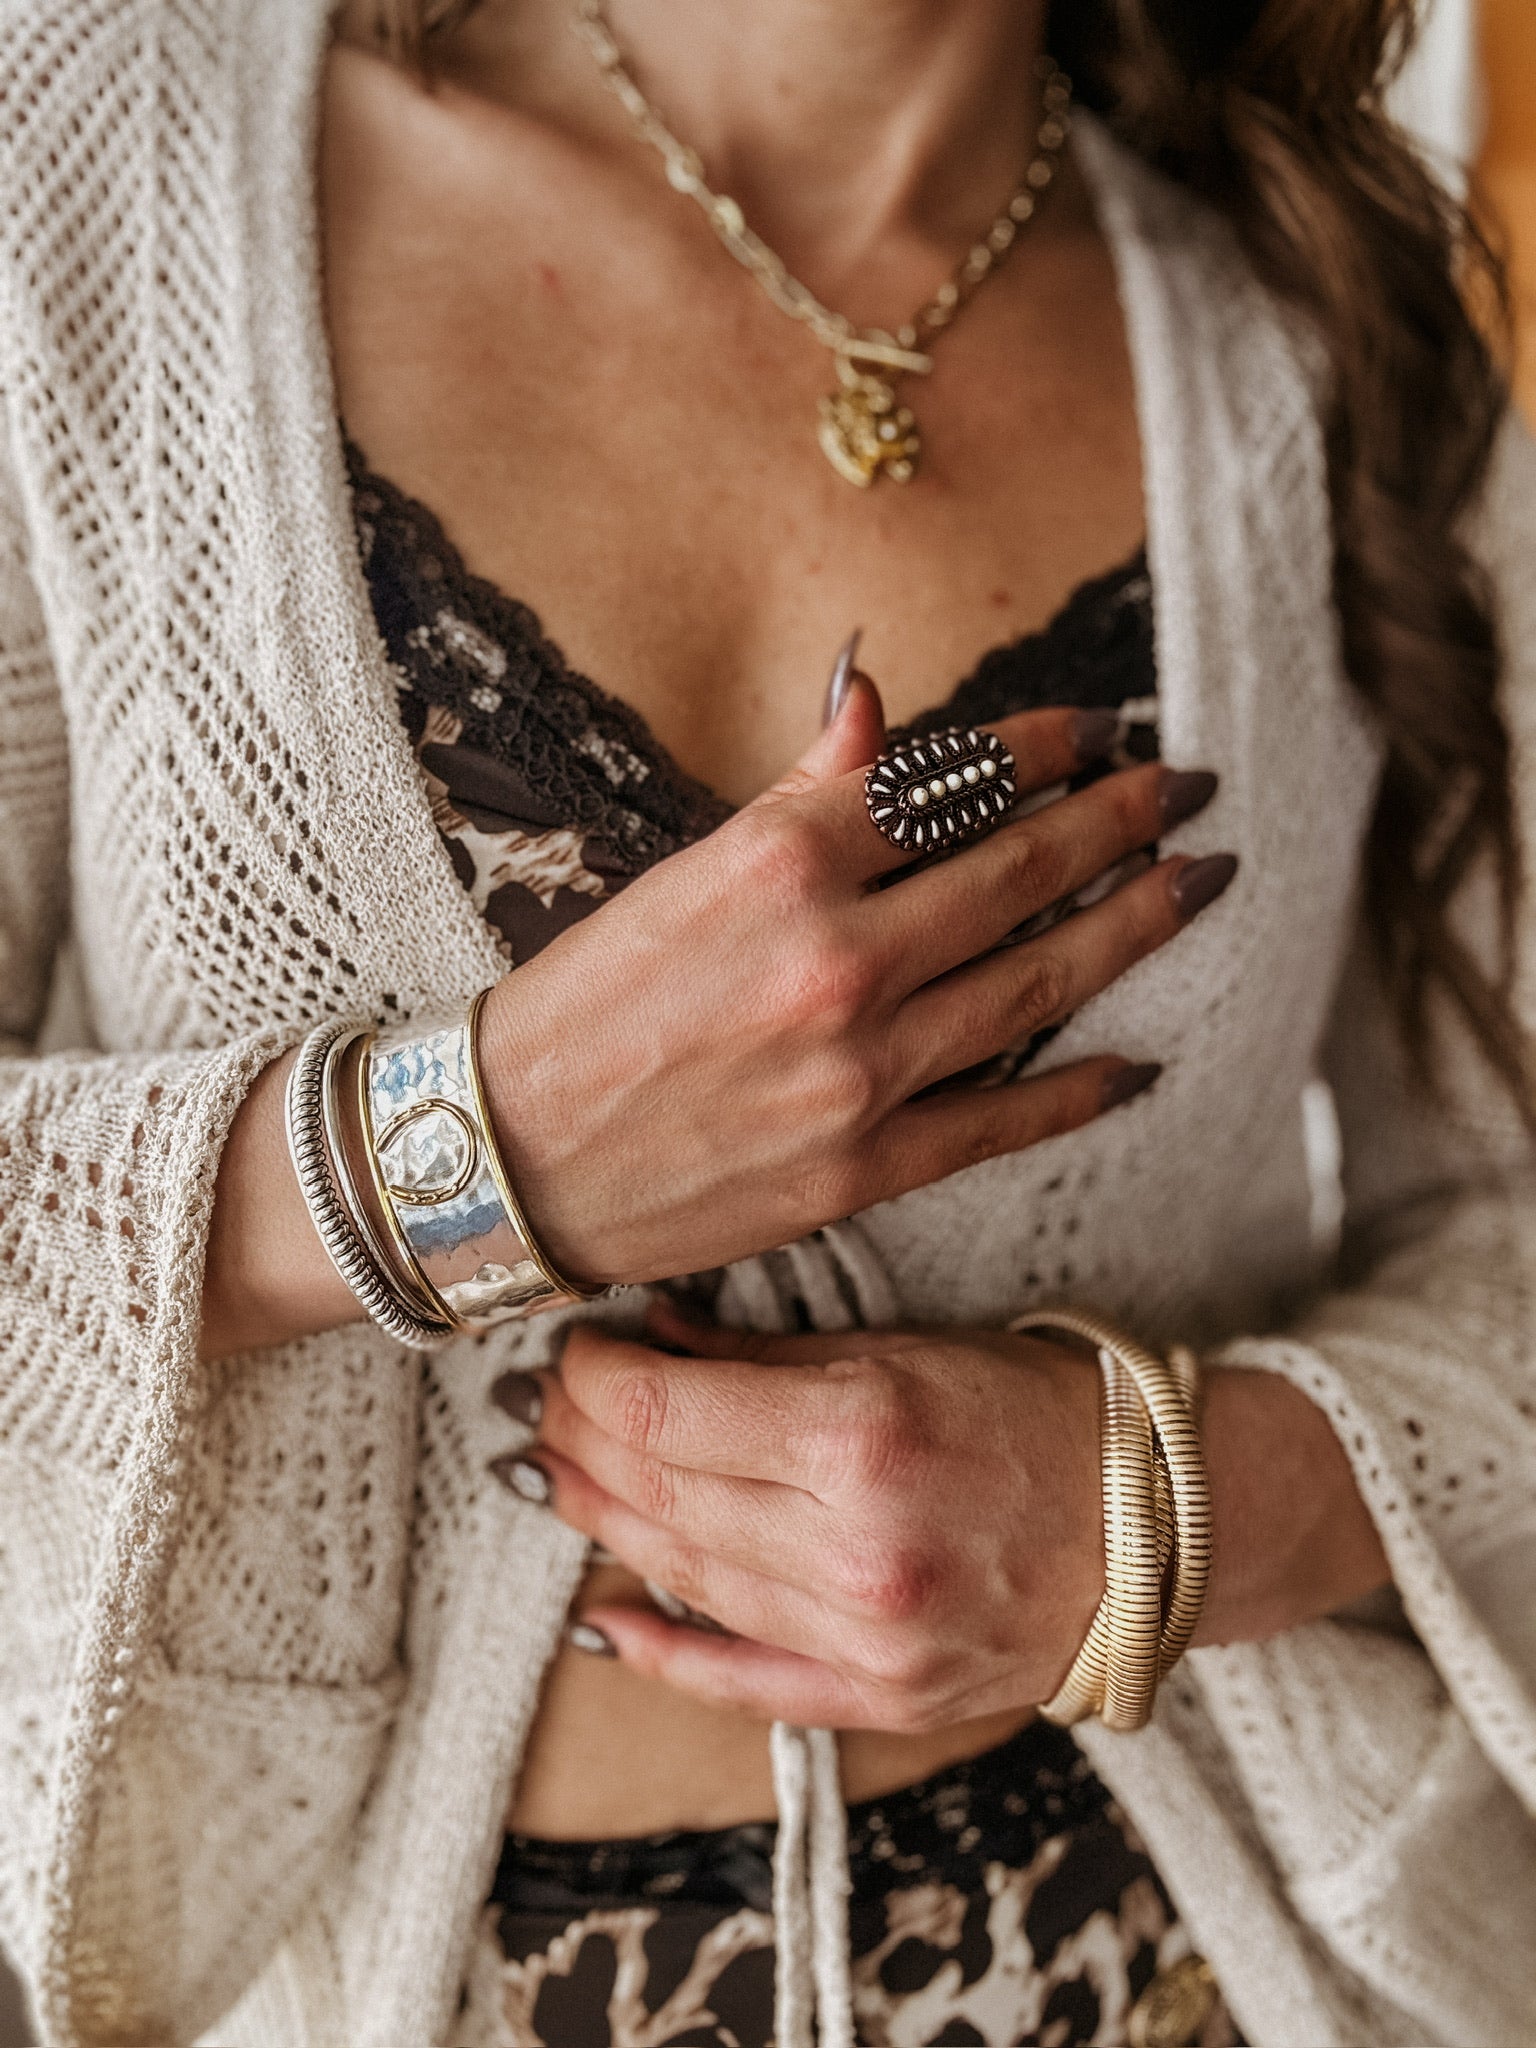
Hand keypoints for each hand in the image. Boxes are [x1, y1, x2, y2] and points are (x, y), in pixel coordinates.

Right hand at [478, 668, 1232, 1287]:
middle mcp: (835, 958)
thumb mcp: (680, 871)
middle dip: (1119, 821)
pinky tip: (1139, 1061)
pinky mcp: (864, 1166)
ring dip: (1132, 926)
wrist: (509, 1155)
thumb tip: (874, 704)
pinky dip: (1081, 1088)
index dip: (1042, 747)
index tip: (1097, 730)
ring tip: (1196, 883)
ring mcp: (860, 1070)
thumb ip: (799, 794)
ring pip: (1038, 984)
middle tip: (1185, 789)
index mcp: (780, 864)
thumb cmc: (585, 1003)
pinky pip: (1004, 1119)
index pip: (951, 783)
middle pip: (1019, 872)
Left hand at [515, 1302, 1105, 1729]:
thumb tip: (652, 1340)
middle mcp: (854, 1548)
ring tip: (558, 1478)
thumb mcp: (906, 1350)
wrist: (1157, 1526)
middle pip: (661, 1494)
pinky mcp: (879, 1698)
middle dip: (584, 1442)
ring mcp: (865, 1639)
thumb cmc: (1039, 1414)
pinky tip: (604, 1621)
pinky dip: (664, 1653)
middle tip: (545, 1405)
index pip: (666, 1415)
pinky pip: (742, 1682)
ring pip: (684, 1577)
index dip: (593, 1381)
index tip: (571, 1353)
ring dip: (605, 1525)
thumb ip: (768, 1358)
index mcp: (863, 1438)